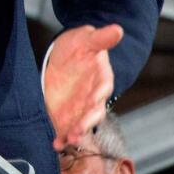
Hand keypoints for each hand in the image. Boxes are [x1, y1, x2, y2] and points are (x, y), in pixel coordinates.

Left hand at [43, 24, 122, 149]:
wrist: (66, 53)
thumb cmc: (80, 45)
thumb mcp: (87, 37)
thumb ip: (100, 38)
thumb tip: (117, 29)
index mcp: (101, 79)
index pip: (102, 89)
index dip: (98, 97)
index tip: (94, 102)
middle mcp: (93, 97)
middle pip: (93, 112)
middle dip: (85, 122)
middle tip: (77, 131)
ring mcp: (80, 106)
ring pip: (80, 123)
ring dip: (74, 133)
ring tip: (66, 141)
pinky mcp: (66, 112)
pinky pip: (65, 126)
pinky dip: (62, 136)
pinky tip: (56, 144)